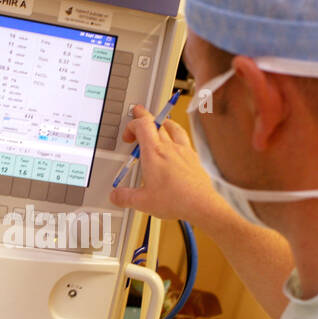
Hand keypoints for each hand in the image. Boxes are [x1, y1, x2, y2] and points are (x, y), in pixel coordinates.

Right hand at [110, 105, 230, 227]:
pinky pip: (185, 140)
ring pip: (173, 127)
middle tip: (139, 114)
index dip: (132, 125)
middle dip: (145, 117)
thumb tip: (116, 196)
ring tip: (160, 124)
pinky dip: (178, 137)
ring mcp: (184, 151)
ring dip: (163, 123)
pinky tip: (177, 146)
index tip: (128, 135)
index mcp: (153, 153)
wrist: (201, 204)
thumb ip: (126, 197)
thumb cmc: (176, 199)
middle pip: (156, 122)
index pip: (142, 125)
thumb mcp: (143, 201)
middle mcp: (169, 147)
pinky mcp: (194, 158)